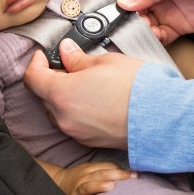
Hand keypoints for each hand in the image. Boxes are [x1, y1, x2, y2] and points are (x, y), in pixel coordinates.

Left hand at [23, 40, 141, 148]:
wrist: (161, 118)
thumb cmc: (136, 88)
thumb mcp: (106, 62)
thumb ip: (78, 59)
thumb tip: (66, 52)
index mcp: (61, 94)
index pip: (32, 78)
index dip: (36, 63)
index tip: (45, 55)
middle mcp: (63, 117)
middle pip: (44, 96)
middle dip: (53, 79)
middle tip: (71, 66)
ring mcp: (76, 133)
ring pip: (59, 111)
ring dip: (65, 97)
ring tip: (88, 84)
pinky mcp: (89, 142)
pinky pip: (74, 124)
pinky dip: (78, 111)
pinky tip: (97, 101)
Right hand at [52, 162, 136, 194]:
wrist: (56, 183)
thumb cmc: (79, 178)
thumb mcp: (90, 170)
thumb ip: (106, 170)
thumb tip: (127, 174)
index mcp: (89, 169)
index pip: (107, 167)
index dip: (120, 171)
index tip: (134, 175)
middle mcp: (84, 178)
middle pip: (100, 175)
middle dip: (115, 176)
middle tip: (129, 178)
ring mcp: (77, 190)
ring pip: (88, 187)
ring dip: (99, 186)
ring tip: (110, 187)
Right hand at [114, 0, 193, 44]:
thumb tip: (123, 2)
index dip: (115, 4)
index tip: (112, 16)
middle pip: (129, 13)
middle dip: (126, 23)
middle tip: (128, 29)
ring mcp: (163, 11)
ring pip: (143, 27)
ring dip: (141, 33)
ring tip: (144, 33)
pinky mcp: (176, 25)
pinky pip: (160, 36)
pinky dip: (155, 40)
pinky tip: (156, 38)